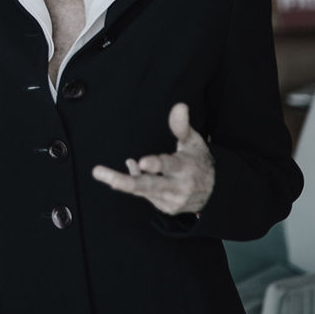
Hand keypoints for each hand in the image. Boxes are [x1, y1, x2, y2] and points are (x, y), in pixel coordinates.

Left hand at [91, 103, 214, 215]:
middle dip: (126, 183)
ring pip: (142, 191)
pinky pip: (143, 194)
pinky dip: (135, 180)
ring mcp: (171, 200)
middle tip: (106, 177)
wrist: (214, 193)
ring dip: (121, 181)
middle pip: (150, 186)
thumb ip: (182, 126)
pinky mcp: (165, 208)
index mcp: (186, 168)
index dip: (156, 164)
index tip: (142, 162)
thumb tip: (179, 106)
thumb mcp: (194, 142)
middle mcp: (178, 186)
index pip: (169, 165)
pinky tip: (132, 168)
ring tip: (99, 172)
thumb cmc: (197, 160)